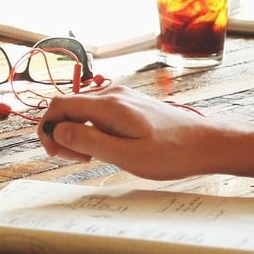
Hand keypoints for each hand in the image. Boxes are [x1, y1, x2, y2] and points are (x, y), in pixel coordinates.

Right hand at [37, 84, 214, 179]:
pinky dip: (93, 130)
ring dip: (78, 133)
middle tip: (79, 160)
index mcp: (108, 104)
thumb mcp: (126, 155)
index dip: (47, 130)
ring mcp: (122, 97)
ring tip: (95, 157)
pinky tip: (108, 148)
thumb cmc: (171, 153)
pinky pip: (98, 112)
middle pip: (68, 107)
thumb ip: (89, 141)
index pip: (58, 105)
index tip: (57, 154)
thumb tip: (56, 131)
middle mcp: (112, 94)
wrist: (205, 143)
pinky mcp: (129, 104)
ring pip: (82, 110)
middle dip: (63, 133)